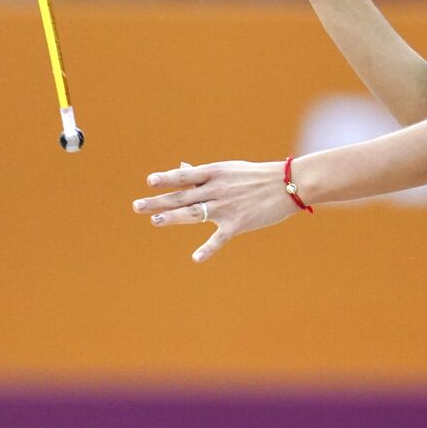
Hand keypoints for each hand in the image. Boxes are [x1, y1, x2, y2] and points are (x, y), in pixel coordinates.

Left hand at [131, 160, 298, 262]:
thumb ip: (205, 173)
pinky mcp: (238, 223)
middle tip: (137, 206)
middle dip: (159, 201)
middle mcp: (217, 189)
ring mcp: (227, 206)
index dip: (166, 179)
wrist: (289, 184)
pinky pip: (219, 238)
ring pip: (194, 213)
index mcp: (215, 173)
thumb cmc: (258, 176)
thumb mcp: (230, 170)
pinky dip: (208, 248)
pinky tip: (196, 258)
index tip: (149, 182)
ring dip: (173, 217)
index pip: (185, 176)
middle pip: (182, 196)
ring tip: (155, 221)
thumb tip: (181, 169)